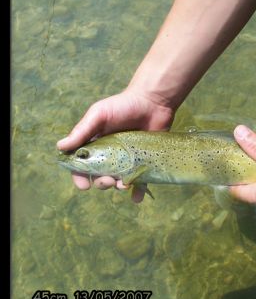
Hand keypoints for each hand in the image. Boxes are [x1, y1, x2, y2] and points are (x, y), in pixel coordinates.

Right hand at [56, 88, 175, 202]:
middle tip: (108, 181)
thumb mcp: (99, 115)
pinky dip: (138, 192)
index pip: (82, 165)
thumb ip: (82, 131)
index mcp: (95, 146)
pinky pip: (141, 181)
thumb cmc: (123, 105)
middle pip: (101, 177)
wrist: (153, 101)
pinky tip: (137, 198)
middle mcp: (110, 156)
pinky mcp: (145, 162)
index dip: (80, 177)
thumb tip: (60, 147)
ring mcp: (128, 160)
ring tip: (124, 184)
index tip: (83, 185)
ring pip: (120, 181)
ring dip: (119, 187)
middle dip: (102, 183)